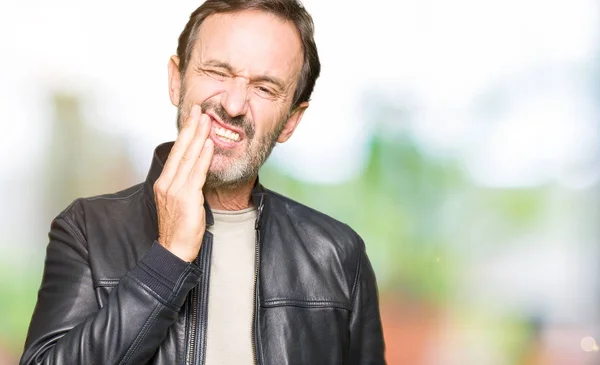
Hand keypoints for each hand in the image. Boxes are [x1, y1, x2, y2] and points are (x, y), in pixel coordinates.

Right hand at [153, 105, 213, 261]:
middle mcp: (167, 183)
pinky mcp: (185, 197)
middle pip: (181, 150)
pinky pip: (196, 173)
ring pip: (189, 157)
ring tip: (207, 120)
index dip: (185, 134)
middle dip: (191, 128)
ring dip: (199, 136)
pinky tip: (209, 144)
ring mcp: (175, 189)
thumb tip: (198, 169)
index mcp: (164, 182)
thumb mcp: (180, 201)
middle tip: (199, 109)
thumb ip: (186, 184)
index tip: (192, 118)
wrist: (174, 250)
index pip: (176, 152)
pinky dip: (203, 157)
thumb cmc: (179, 228)